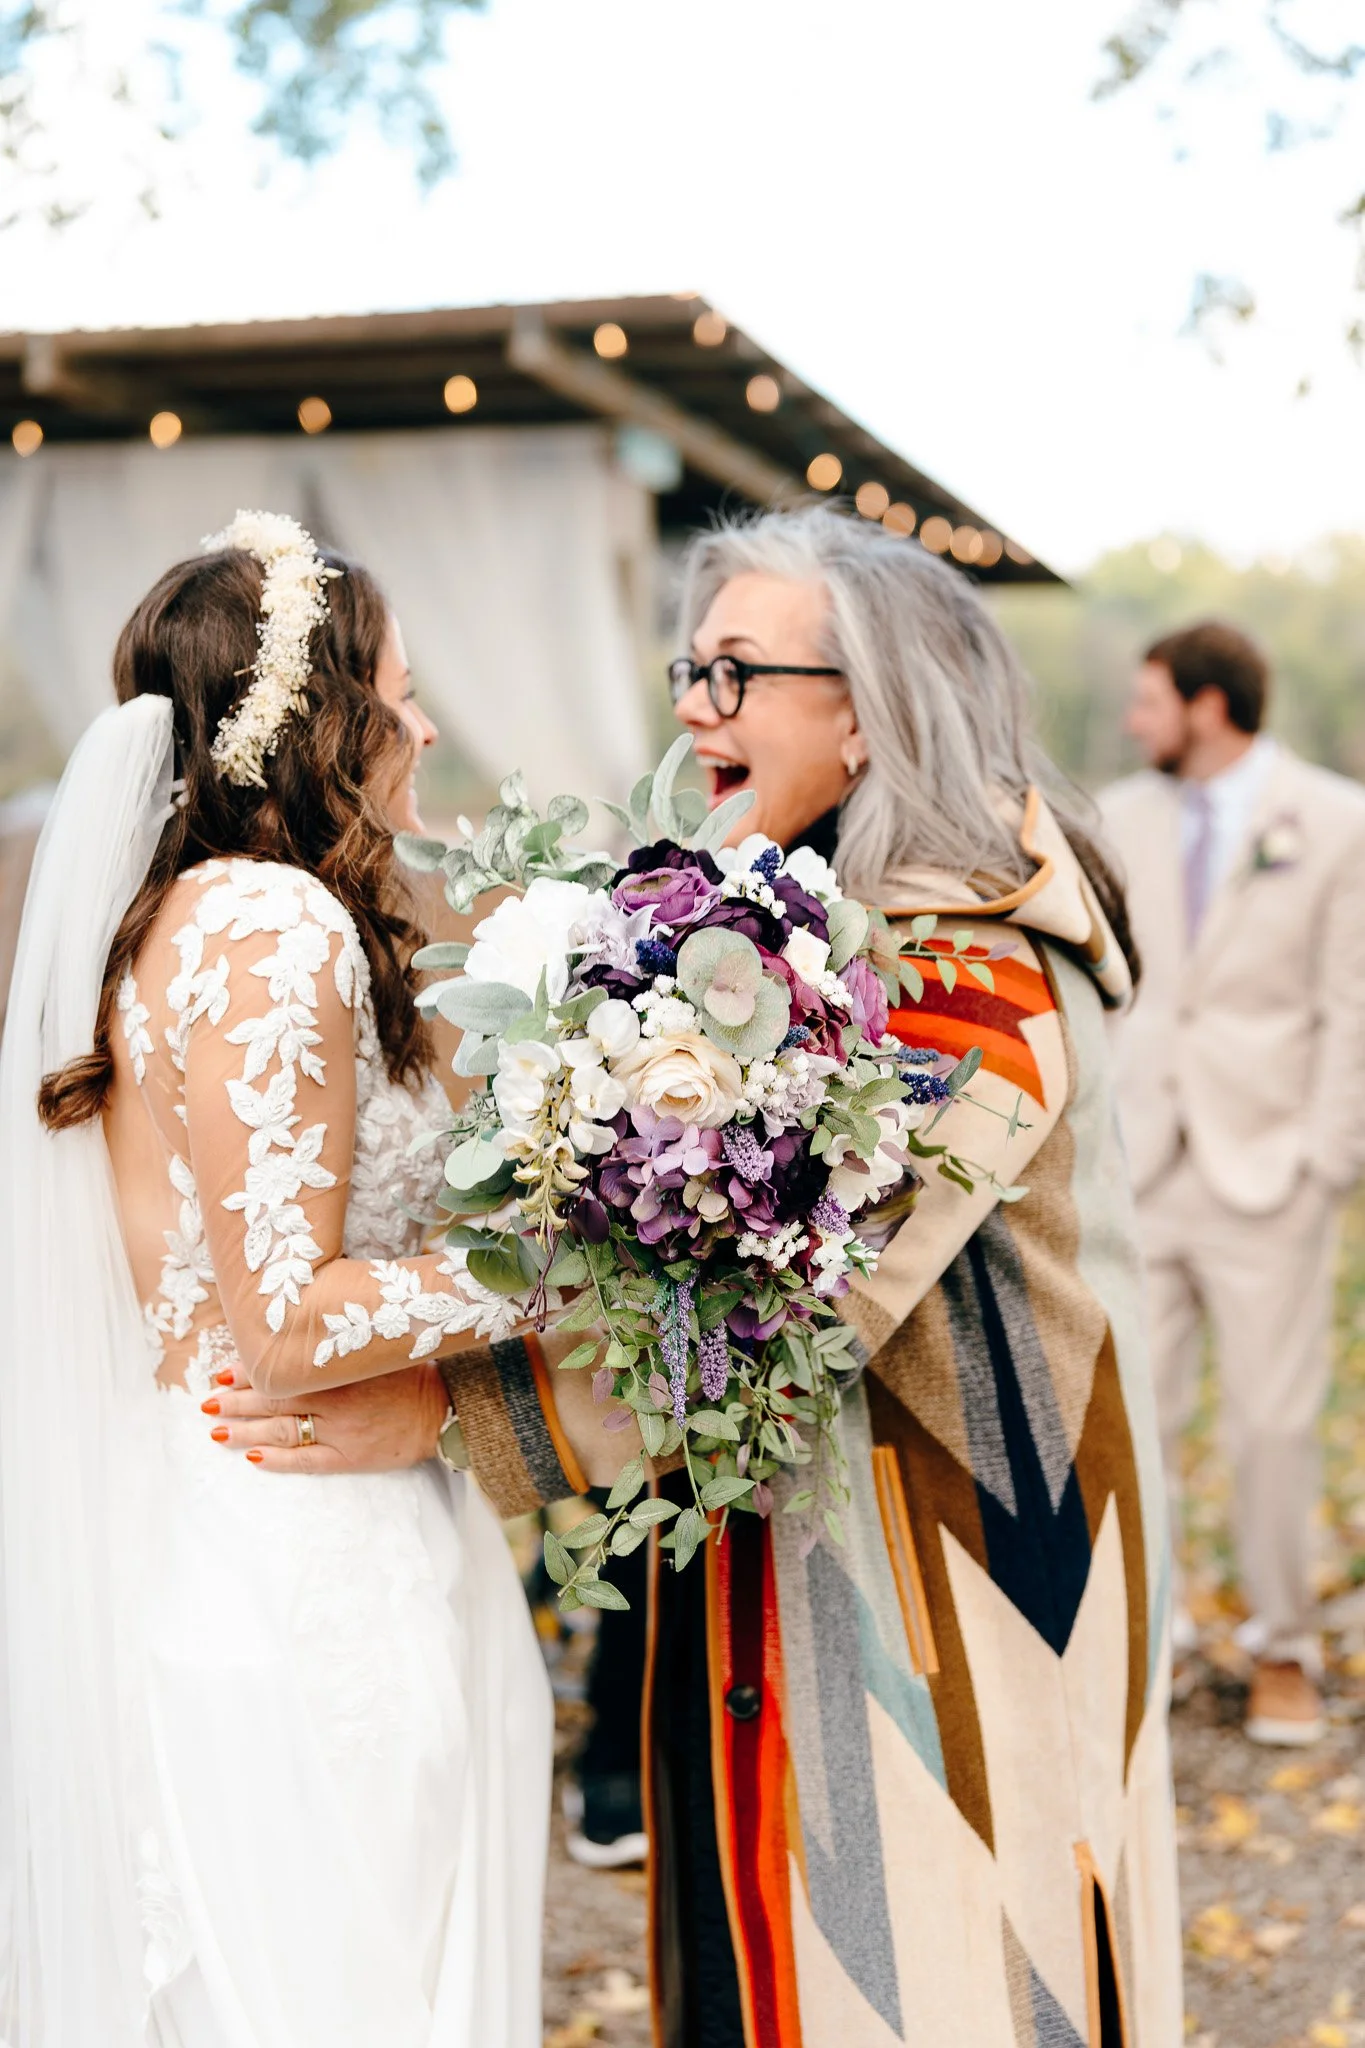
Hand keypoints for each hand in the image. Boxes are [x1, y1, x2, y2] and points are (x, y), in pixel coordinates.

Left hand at [203, 1364, 447, 1473]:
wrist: (441, 1409)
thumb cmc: (405, 1374)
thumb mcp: (371, 1349)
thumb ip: (335, 1344)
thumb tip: (297, 1335)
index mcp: (337, 1371)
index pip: (284, 1373)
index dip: (250, 1374)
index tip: (222, 1373)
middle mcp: (334, 1401)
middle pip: (275, 1402)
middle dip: (237, 1403)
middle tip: (206, 1404)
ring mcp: (340, 1432)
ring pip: (283, 1432)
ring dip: (246, 1433)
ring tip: (216, 1432)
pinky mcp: (349, 1458)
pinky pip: (306, 1461)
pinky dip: (278, 1460)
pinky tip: (252, 1459)